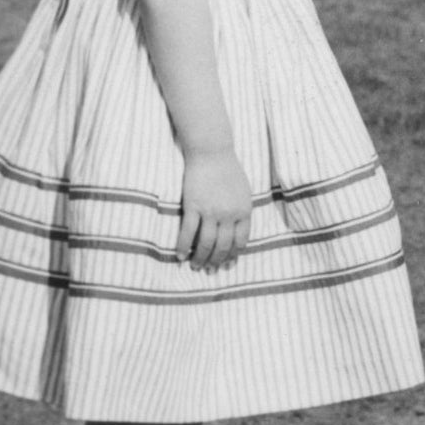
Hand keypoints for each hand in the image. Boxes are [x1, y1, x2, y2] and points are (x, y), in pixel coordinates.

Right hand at [176, 145, 252, 268]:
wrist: (212, 152)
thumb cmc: (228, 170)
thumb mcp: (243, 192)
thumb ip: (241, 212)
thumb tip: (236, 232)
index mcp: (244, 211)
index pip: (240, 242)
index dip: (233, 255)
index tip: (227, 264)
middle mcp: (229, 214)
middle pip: (223, 246)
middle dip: (216, 262)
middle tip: (210, 271)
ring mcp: (211, 211)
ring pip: (206, 244)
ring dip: (200, 259)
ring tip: (196, 267)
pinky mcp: (193, 206)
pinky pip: (188, 233)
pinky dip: (183, 247)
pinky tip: (180, 256)